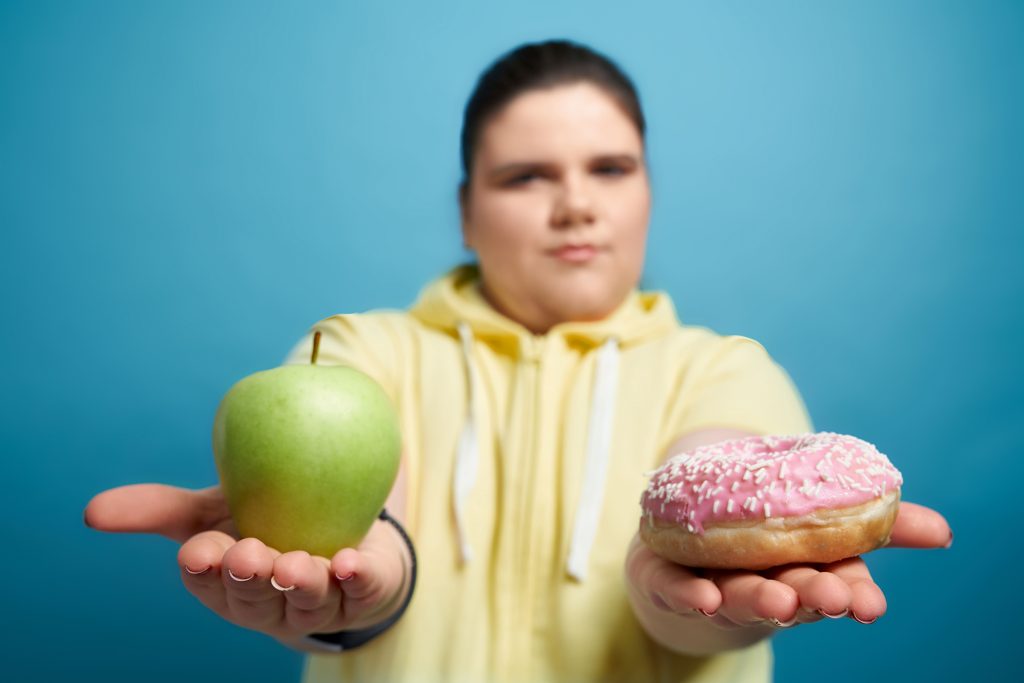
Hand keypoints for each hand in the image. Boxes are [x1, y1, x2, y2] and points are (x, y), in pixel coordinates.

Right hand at [85, 484, 408, 641]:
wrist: (346, 529)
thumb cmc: (267, 521)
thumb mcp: (213, 511)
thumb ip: (161, 511)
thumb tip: (91, 512)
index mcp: (229, 584)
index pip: (210, 582)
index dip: (205, 570)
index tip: (198, 553)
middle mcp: (272, 602)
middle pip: (256, 598)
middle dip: (249, 580)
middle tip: (246, 556)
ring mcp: (321, 602)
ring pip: (308, 600)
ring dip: (301, 584)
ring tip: (294, 564)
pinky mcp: (365, 590)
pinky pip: (363, 588)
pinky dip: (356, 578)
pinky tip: (349, 562)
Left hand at [626, 501, 950, 651]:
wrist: (683, 530)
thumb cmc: (764, 527)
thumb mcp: (821, 513)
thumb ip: (875, 521)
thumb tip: (944, 531)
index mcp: (802, 567)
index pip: (835, 581)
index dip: (853, 593)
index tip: (871, 603)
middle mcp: (762, 580)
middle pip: (791, 591)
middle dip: (812, 596)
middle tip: (832, 598)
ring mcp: (714, 581)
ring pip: (739, 594)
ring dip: (759, 599)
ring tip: (778, 600)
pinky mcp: (667, 579)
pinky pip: (675, 588)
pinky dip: (689, 594)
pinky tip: (704, 597)